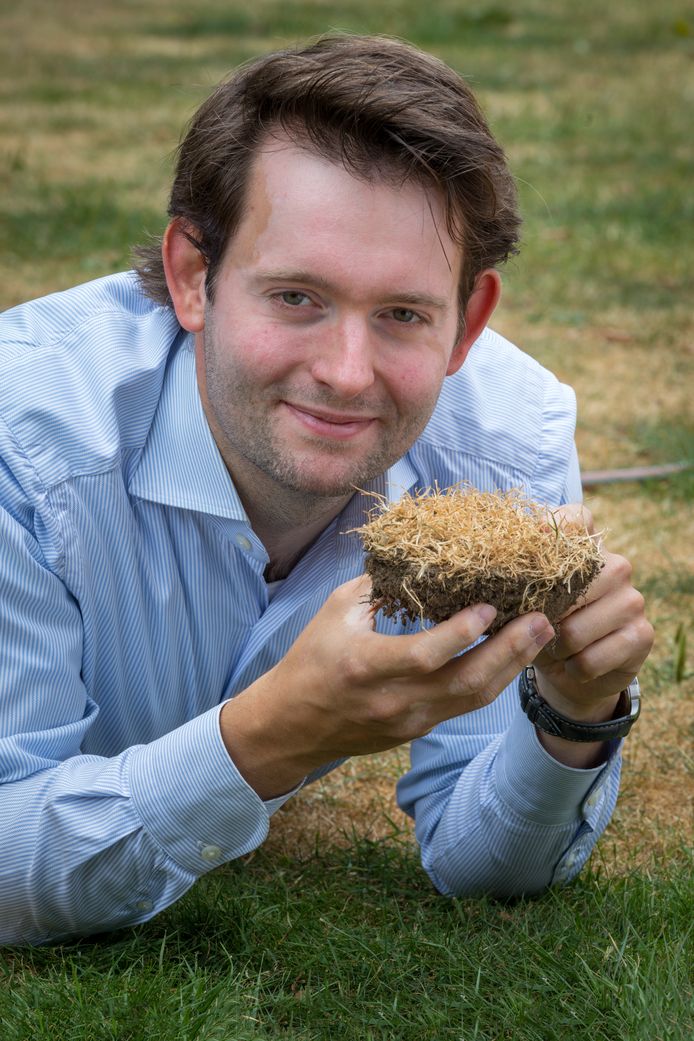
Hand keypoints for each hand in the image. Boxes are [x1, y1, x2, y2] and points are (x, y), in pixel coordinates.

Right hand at [221, 576, 554, 798]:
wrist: (292, 725)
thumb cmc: (311, 659)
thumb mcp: (335, 611)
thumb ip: (379, 585)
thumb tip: (419, 557)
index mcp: (367, 666)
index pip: (426, 655)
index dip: (462, 634)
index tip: (490, 607)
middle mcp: (394, 700)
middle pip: (466, 683)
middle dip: (510, 652)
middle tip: (541, 621)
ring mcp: (410, 721)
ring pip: (473, 698)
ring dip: (511, 666)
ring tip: (539, 635)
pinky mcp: (418, 730)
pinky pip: (464, 705)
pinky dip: (491, 678)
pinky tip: (510, 655)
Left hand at [533, 504, 653, 724]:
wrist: (572, 672)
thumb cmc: (542, 626)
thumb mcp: (524, 601)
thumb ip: (516, 581)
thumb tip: (489, 569)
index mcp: (586, 549)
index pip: (575, 518)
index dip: (551, 526)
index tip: (530, 540)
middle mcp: (615, 566)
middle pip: (569, 584)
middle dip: (542, 616)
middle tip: (539, 628)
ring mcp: (632, 600)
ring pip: (575, 629)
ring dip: (556, 648)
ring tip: (558, 648)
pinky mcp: (641, 635)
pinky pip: (590, 658)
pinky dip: (574, 669)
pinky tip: (576, 665)